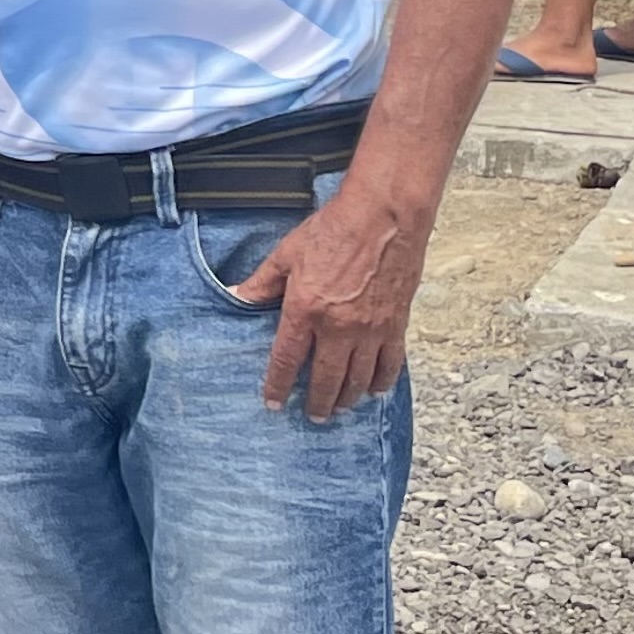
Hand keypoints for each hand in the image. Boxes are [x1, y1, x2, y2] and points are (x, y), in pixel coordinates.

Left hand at [239, 183, 424, 419]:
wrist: (384, 216)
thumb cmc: (335, 229)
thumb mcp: (287, 253)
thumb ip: (262, 282)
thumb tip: (237, 296)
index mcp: (306, 309)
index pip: (287, 359)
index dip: (279, 385)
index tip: (274, 403)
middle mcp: (339, 327)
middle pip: (327, 378)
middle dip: (318, 403)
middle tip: (313, 416)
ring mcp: (371, 329)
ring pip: (359, 378)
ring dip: (348, 398)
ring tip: (339, 408)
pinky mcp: (396, 324)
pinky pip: (390, 364)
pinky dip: (381, 381)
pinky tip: (374, 390)